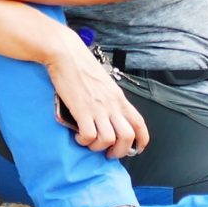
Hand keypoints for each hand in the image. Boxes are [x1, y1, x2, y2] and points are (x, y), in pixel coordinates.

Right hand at [47, 42, 147, 157]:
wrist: (66, 53)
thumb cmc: (82, 65)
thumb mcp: (104, 83)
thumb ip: (110, 99)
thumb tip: (110, 115)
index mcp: (119, 98)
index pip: (139, 124)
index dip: (141, 141)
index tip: (135, 149)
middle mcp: (112, 105)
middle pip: (127, 137)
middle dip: (119, 151)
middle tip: (108, 153)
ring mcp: (97, 108)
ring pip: (109, 140)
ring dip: (98, 147)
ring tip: (89, 142)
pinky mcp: (81, 110)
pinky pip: (89, 136)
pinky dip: (84, 141)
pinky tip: (78, 136)